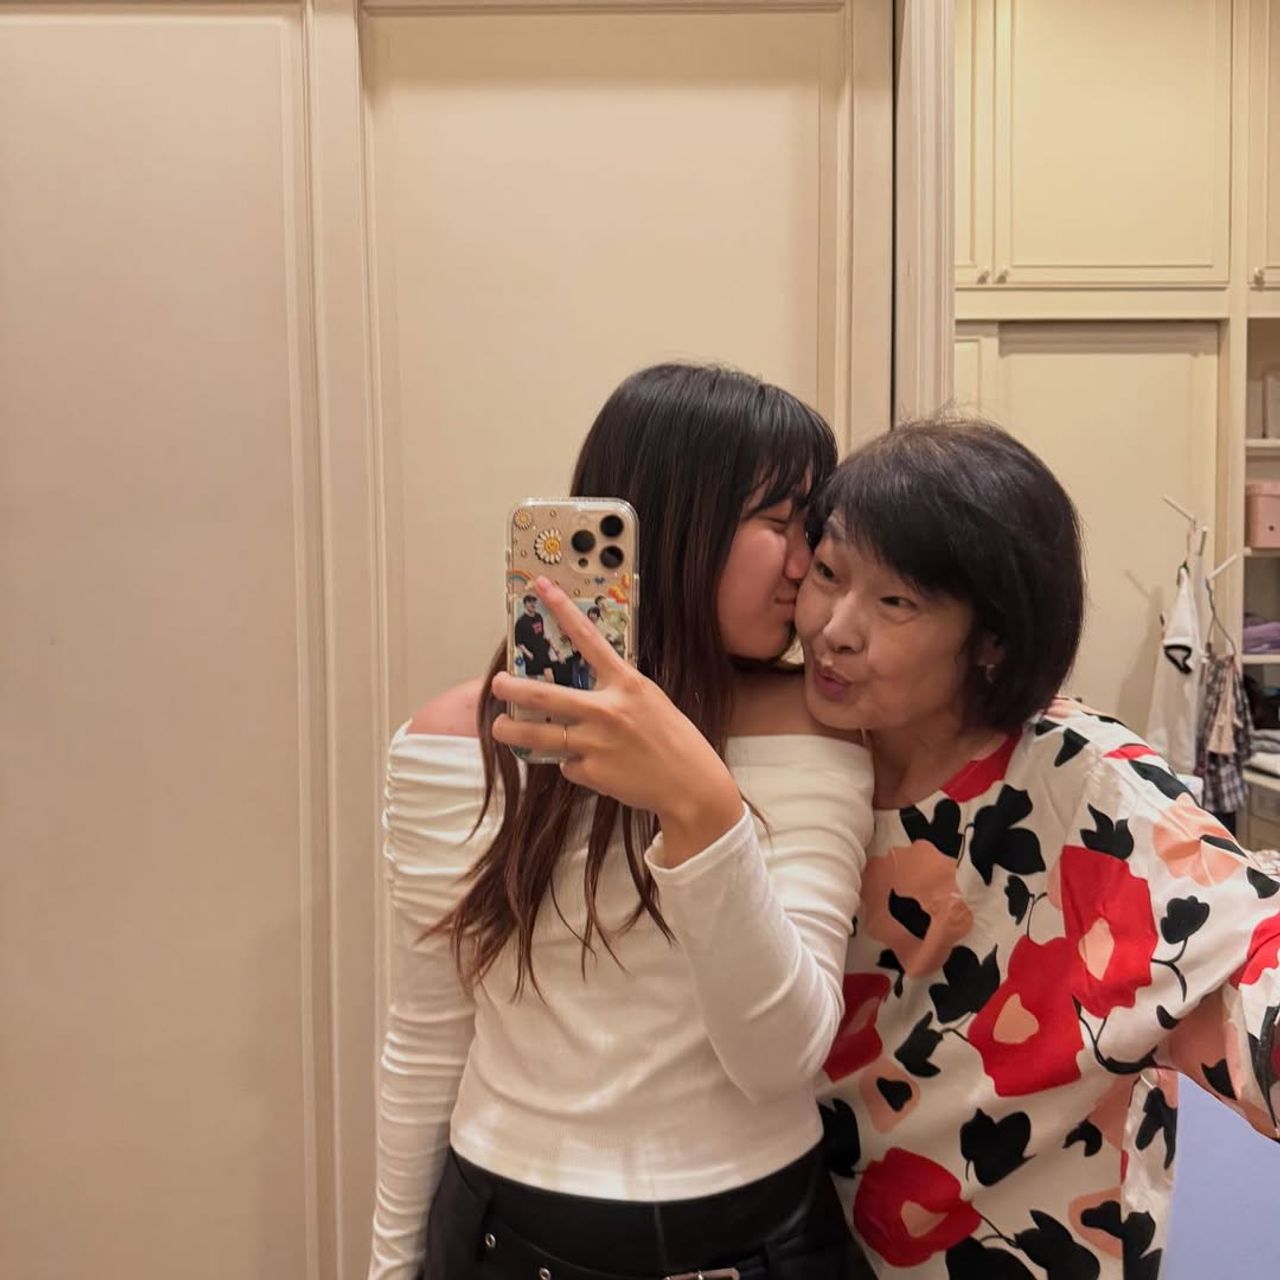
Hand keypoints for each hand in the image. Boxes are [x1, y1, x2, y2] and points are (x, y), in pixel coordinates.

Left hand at [492, 578, 743, 864]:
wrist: (691, 785)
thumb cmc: (674, 738)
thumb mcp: (649, 700)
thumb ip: (616, 690)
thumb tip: (581, 686)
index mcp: (626, 683)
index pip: (588, 639)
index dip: (562, 609)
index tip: (540, 587)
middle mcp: (607, 710)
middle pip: (544, 695)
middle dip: (511, 689)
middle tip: (496, 684)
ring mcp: (596, 744)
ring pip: (539, 736)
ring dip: (512, 732)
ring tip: (499, 728)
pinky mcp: (592, 773)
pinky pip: (568, 765)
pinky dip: (574, 764)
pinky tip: (594, 766)